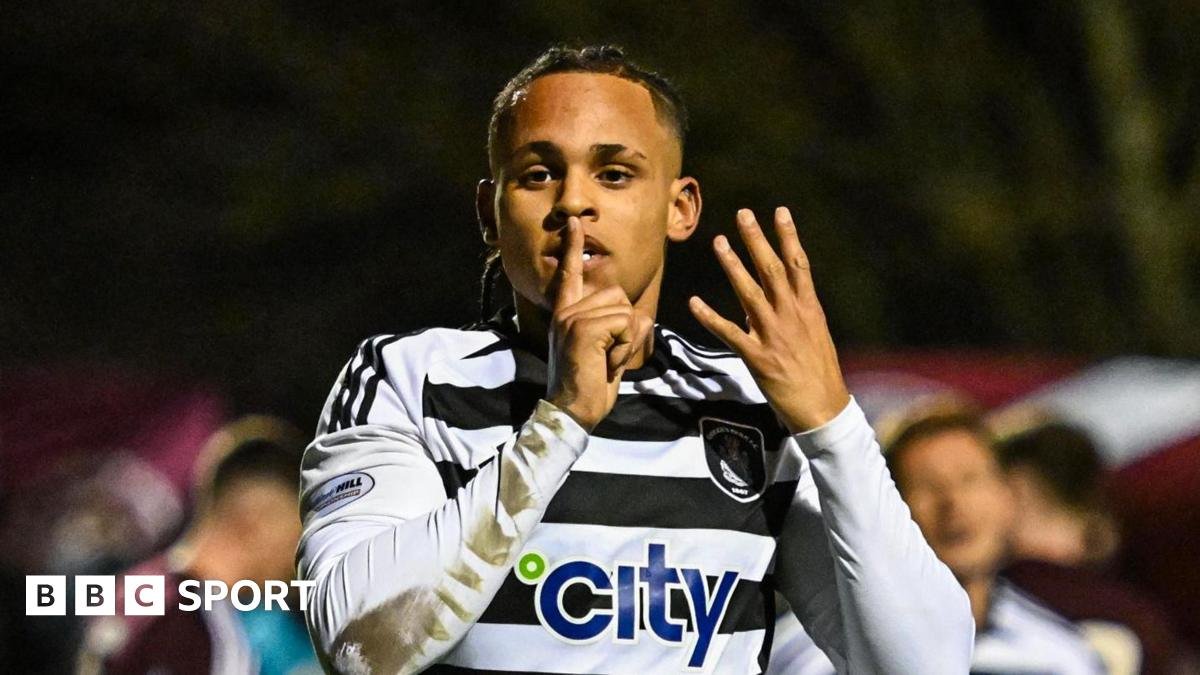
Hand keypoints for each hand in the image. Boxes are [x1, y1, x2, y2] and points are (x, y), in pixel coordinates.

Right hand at [547, 217, 653, 431]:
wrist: (571, 411)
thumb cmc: (590, 384)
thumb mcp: (604, 350)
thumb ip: (613, 327)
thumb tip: (637, 317)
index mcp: (566, 313)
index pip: (571, 273)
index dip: (574, 247)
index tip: (574, 222)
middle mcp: (566, 310)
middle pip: (619, 296)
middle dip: (626, 328)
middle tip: (606, 355)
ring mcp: (572, 317)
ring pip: (625, 310)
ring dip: (627, 339)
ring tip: (605, 359)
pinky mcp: (583, 327)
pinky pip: (626, 323)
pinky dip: (626, 347)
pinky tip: (607, 363)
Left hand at [689, 207, 849, 432]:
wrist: (824, 409)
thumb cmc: (820, 372)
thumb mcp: (815, 334)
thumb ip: (794, 312)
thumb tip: (773, 297)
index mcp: (809, 308)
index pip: (798, 264)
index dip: (788, 236)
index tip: (780, 211)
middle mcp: (791, 316)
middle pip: (771, 270)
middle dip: (757, 239)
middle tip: (743, 214)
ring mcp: (773, 335)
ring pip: (749, 293)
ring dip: (732, 266)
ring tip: (718, 242)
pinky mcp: (757, 357)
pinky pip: (729, 332)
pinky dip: (710, 317)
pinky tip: (694, 302)